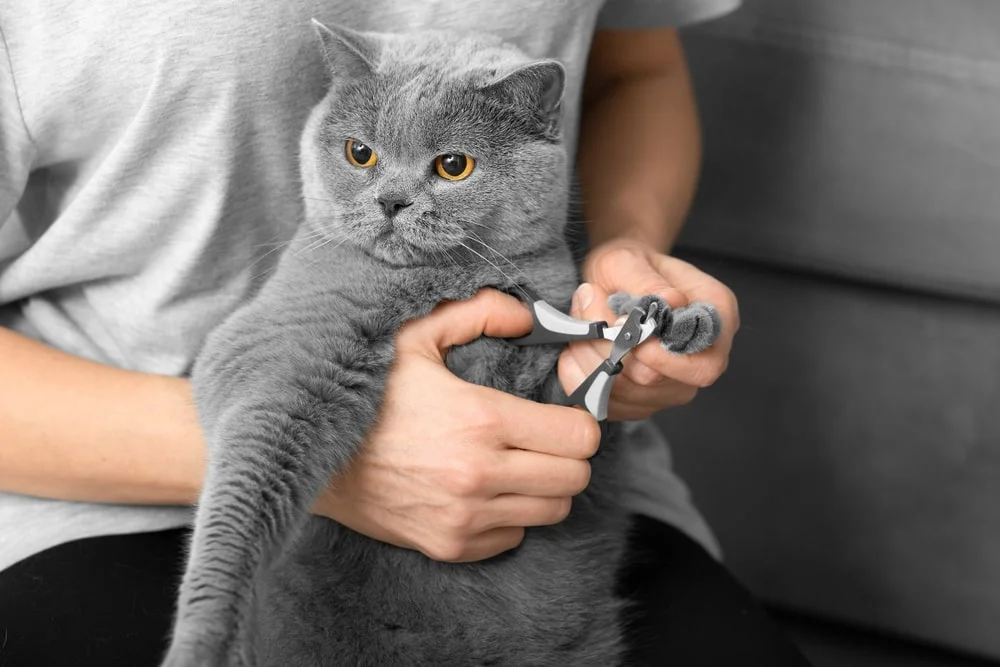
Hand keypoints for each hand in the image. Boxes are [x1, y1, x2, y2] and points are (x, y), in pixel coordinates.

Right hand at [313, 289, 601, 562]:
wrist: (308, 455)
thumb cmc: (365, 392)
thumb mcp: (414, 336)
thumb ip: (479, 312)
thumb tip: (529, 317)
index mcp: (480, 418)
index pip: (579, 435)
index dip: (578, 420)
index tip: (559, 412)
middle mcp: (479, 474)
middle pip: (575, 478)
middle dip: (568, 454)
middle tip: (543, 437)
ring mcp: (465, 517)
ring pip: (552, 511)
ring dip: (544, 486)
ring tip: (516, 462)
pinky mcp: (448, 546)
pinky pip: (513, 537)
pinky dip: (511, 515)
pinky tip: (485, 489)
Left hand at [558, 239, 738, 420]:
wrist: (612, 280)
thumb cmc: (627, 267)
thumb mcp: (629, 259)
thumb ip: (645, 281)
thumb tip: (670, 301)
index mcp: (716, 318)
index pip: (706, 364)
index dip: (665, 360)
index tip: (628, 336)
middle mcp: (701, 358)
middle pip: (660, 382)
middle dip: (614, 352)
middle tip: (589, 319)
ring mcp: (671, 385)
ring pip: (629, 394)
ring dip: (593, 363)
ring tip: (581, 330)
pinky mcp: (641, 401)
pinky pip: (608, 404)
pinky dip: (582, 379)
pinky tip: (575, 352)